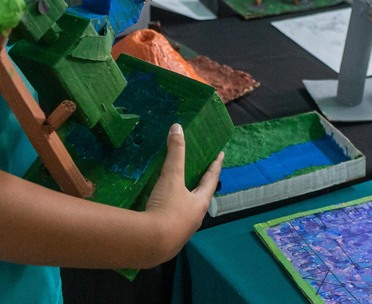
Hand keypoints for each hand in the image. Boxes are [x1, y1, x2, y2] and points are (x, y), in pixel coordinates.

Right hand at [142, 123, 222, 260]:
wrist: (150, 244)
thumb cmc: (167, 208)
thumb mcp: (171, 177)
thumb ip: (175, 152)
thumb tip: (177, 127)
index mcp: (200, 203)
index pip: (211, 180)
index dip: (215, 166)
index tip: (221, 155)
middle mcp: (194, 219)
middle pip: (200, 198)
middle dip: (200, 186)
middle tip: (199, 174)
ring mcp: (182, 232)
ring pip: (186, 212)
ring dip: (184, 202)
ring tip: (178, 192)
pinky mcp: (168, 241)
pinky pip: (171, 223)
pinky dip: (168, 214)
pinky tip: (160, 212)